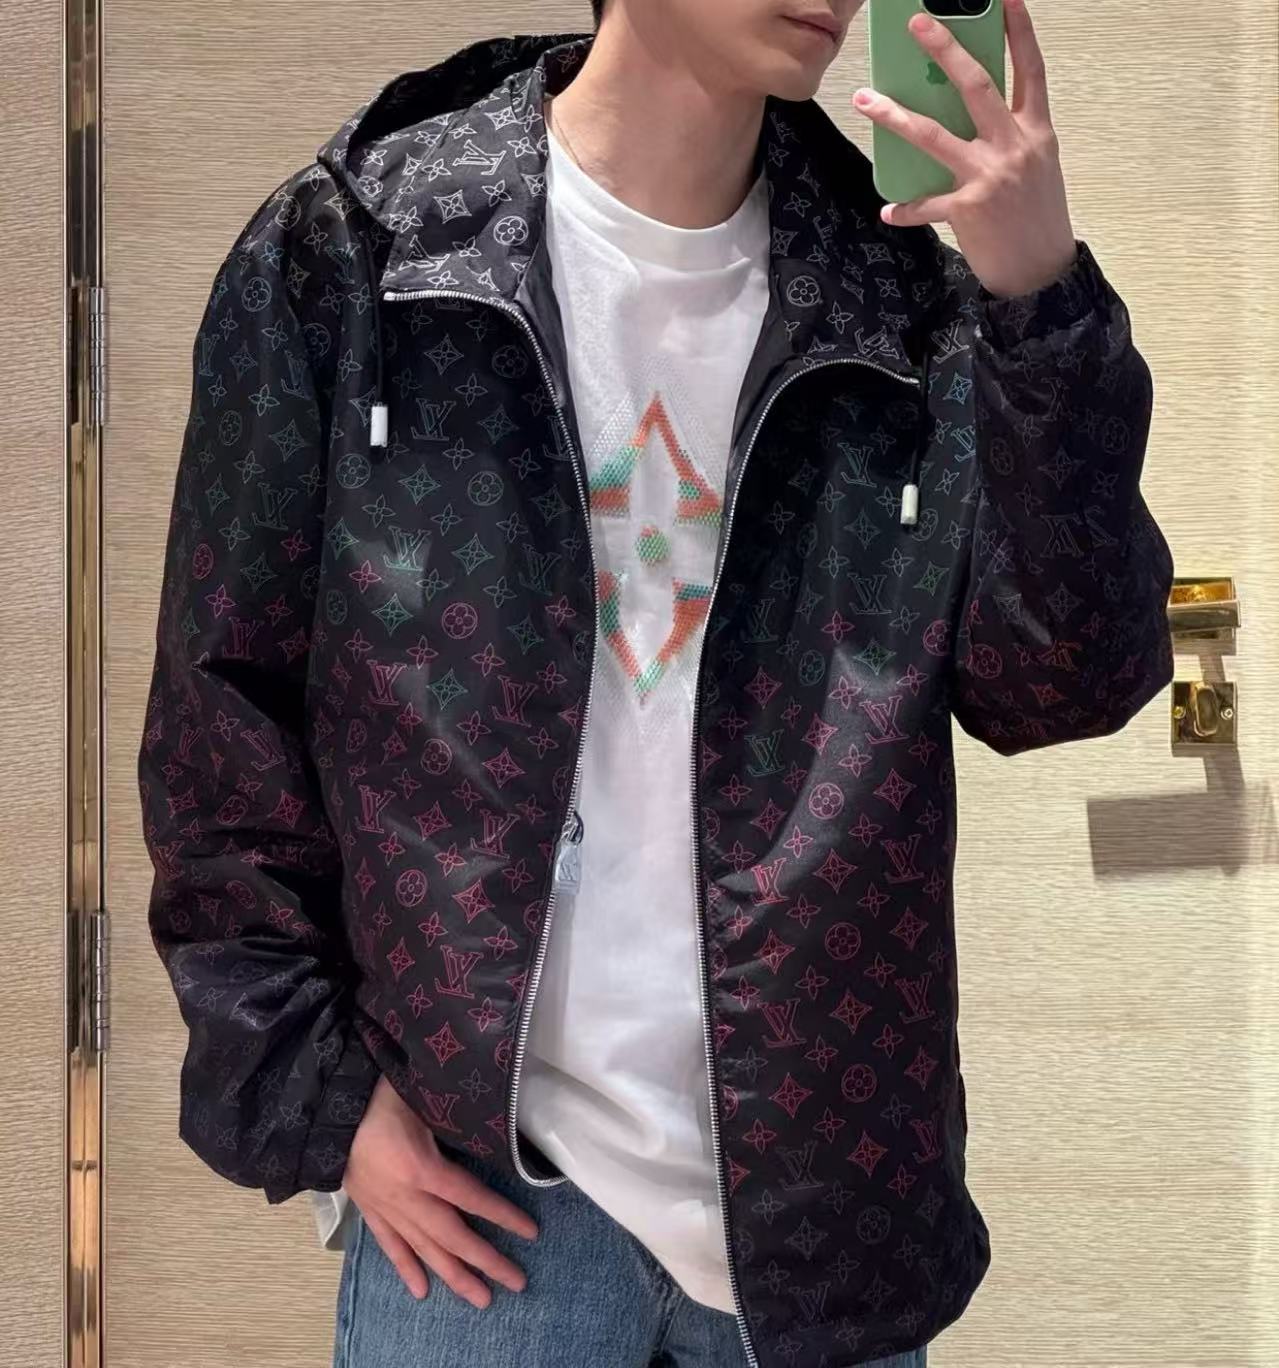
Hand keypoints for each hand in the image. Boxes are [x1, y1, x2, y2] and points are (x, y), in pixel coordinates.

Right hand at [343, 1073, 539, 1307]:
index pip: (471, 1198)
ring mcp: (385, 1207)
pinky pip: (390, 1244)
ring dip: (453, 1275)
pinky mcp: (369, 1209)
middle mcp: (405, 1197)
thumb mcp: (424, 1098)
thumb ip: (454, 1122)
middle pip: (452, 1236)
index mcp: (421, 1168)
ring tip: (481, 1299)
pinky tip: (421, 1291)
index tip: (530, 1232)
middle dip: (485, 1261)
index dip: (502, 1216)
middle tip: (516, 1283)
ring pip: (424, 1248)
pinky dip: (406, 1268)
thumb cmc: (381, 1094)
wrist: (326, 1109)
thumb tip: (492, 1131)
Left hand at [852, 0, 1077, 298]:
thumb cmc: (1037, 216)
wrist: (1042, 271)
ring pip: (934, 135)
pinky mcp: (969, 209)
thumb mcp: (1035, 165)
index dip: (1019, 30)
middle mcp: (1014, 145)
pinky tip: (888, 210)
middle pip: (976, 85)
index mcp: (1035, 130)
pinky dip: (905, 209)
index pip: (1029, 68)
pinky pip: (926, 205)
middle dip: (945, 49)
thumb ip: (1010, 135)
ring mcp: (990, 176)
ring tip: (865, 99)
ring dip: (895, 115)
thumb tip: (973, 112)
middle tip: (916, 23)